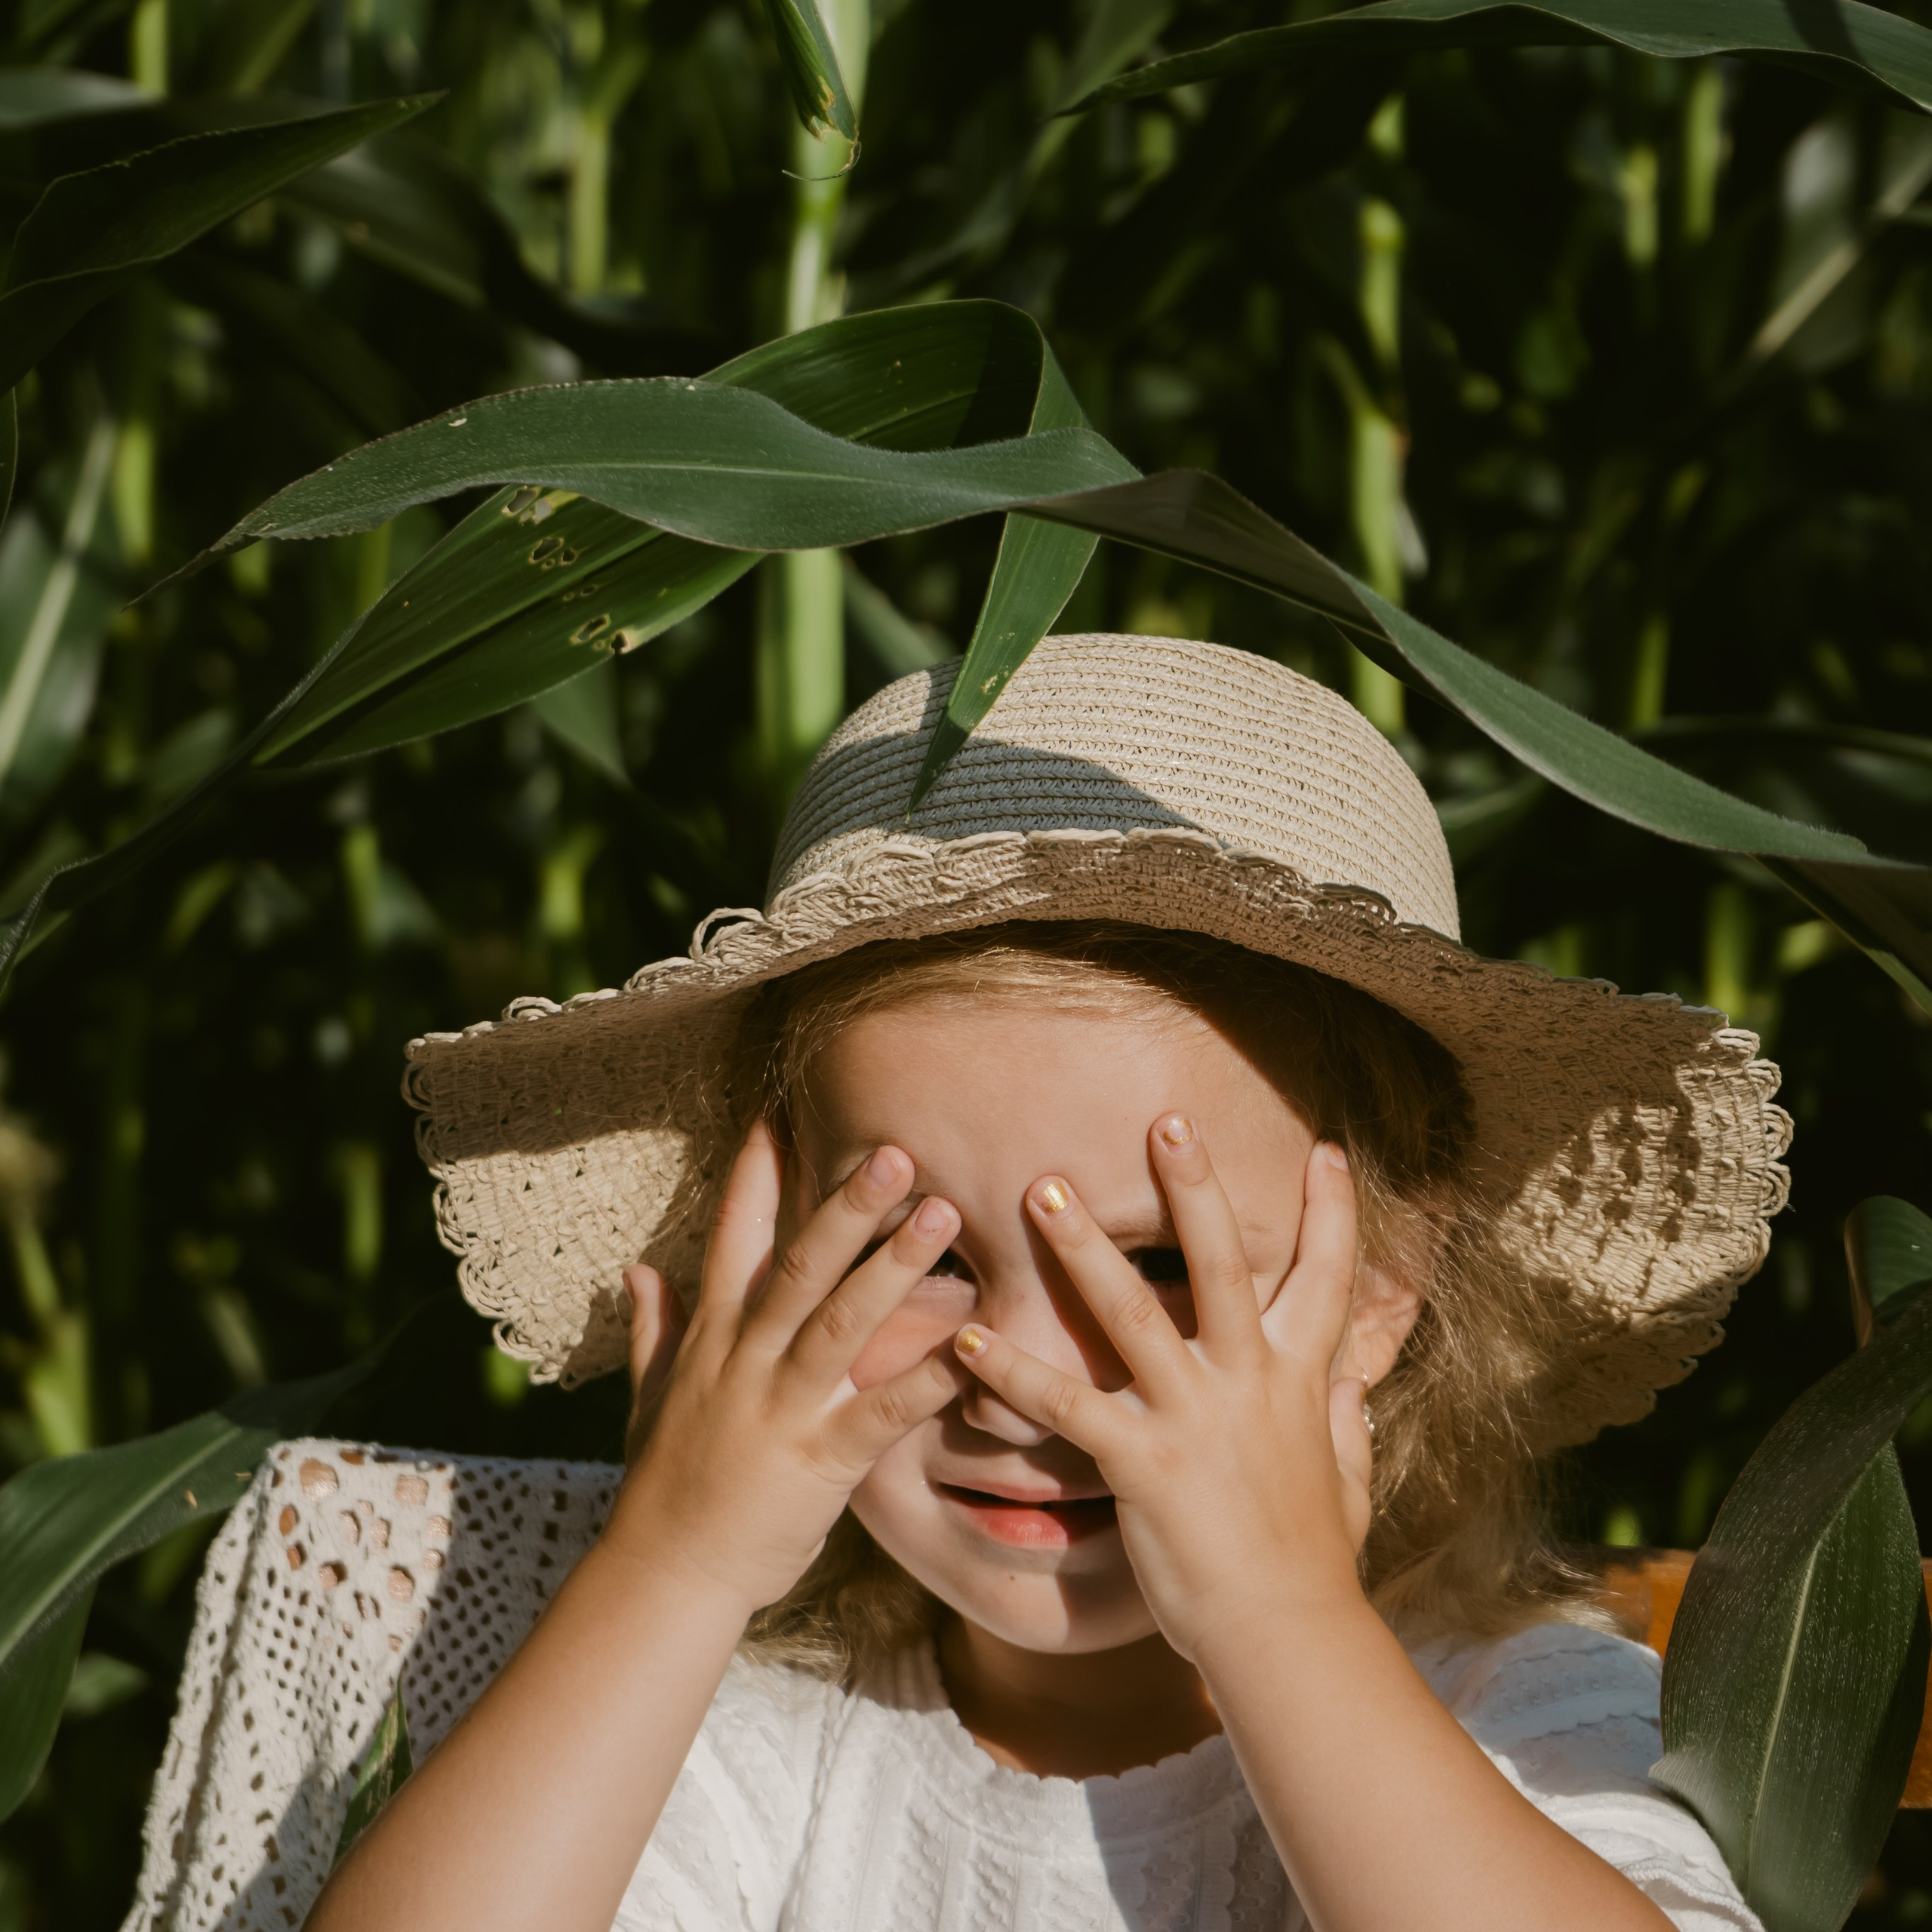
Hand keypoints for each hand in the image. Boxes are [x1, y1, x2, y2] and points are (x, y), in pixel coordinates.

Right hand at [607, 1119, 967, 1613]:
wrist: (665, 1575)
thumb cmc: (667, 1483)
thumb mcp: (652, 1394)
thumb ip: (655, 1326)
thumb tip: (638, 1268)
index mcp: (711, 1337)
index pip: (731, 1237)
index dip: (755, 1175)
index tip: (778, 1110)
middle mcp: (744, 1360)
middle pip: (796, 1268)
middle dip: (844, 1206)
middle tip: (896, 1150)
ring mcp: (781, 1409)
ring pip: (840, 1324)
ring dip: (893, 1266)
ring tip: (942, 1214)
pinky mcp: (819, 1462)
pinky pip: (881, 1414)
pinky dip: (928, 1382)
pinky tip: (975, 1349)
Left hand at [952, 1119, 1371, 1662]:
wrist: (1287, 1635)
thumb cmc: (1315, 1561)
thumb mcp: (1347, 1477)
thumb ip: (1342, 1420)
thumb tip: (1351, 1383)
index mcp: (1301, 1379)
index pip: (1326, 1277)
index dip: (1330, 1211)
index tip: (1323, 1146)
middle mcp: (1249, 1382)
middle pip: (1222, 1264)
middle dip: (1193, 1189)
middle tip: (1163, 1121)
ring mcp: (1194, 1418)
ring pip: (1131, 1312)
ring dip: (1082, 1247)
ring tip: (1040, 1188)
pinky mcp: (1141, 1463)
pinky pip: (1064, 1405)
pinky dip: (1012, 1369)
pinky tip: (966, 1335)